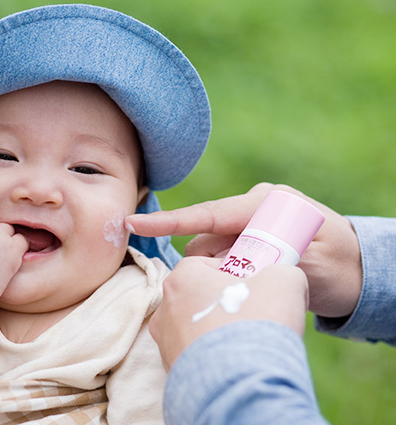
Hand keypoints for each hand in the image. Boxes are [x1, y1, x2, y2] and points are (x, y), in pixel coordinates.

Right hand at [126, 183, 361, 317]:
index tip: (134, 223)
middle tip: (233, 290)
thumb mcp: (310, 263)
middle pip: (205, 236)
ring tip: (247, 290)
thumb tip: (219, 260)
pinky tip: (242, 286)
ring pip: (210, 250)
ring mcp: (249, 222)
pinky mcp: (247, 238)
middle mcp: (253, 207)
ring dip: (217, 273)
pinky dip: (223, 274)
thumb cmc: (339, 267)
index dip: (169, 221)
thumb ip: (264, 257)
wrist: (360, 273)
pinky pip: (221, 256)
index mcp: (266, 203)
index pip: (208, 212)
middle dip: (206, 265)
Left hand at [150, 256, 308, 370]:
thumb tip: (281, 278)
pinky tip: (236, 363)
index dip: (232, 271)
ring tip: (246, 342)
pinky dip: (213, 357)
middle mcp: (165, 308)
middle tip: (252, 313)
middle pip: (198, 297)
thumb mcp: (285, 280)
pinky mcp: (172, 370)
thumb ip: (280, 270)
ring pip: (195, 327)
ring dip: (218, 331)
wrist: (242, 385)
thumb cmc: (256, 323)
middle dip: (225, 302)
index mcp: (181, 278)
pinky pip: (195, 356)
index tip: (252, 284)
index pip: (204, 264)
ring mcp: (165, 341)